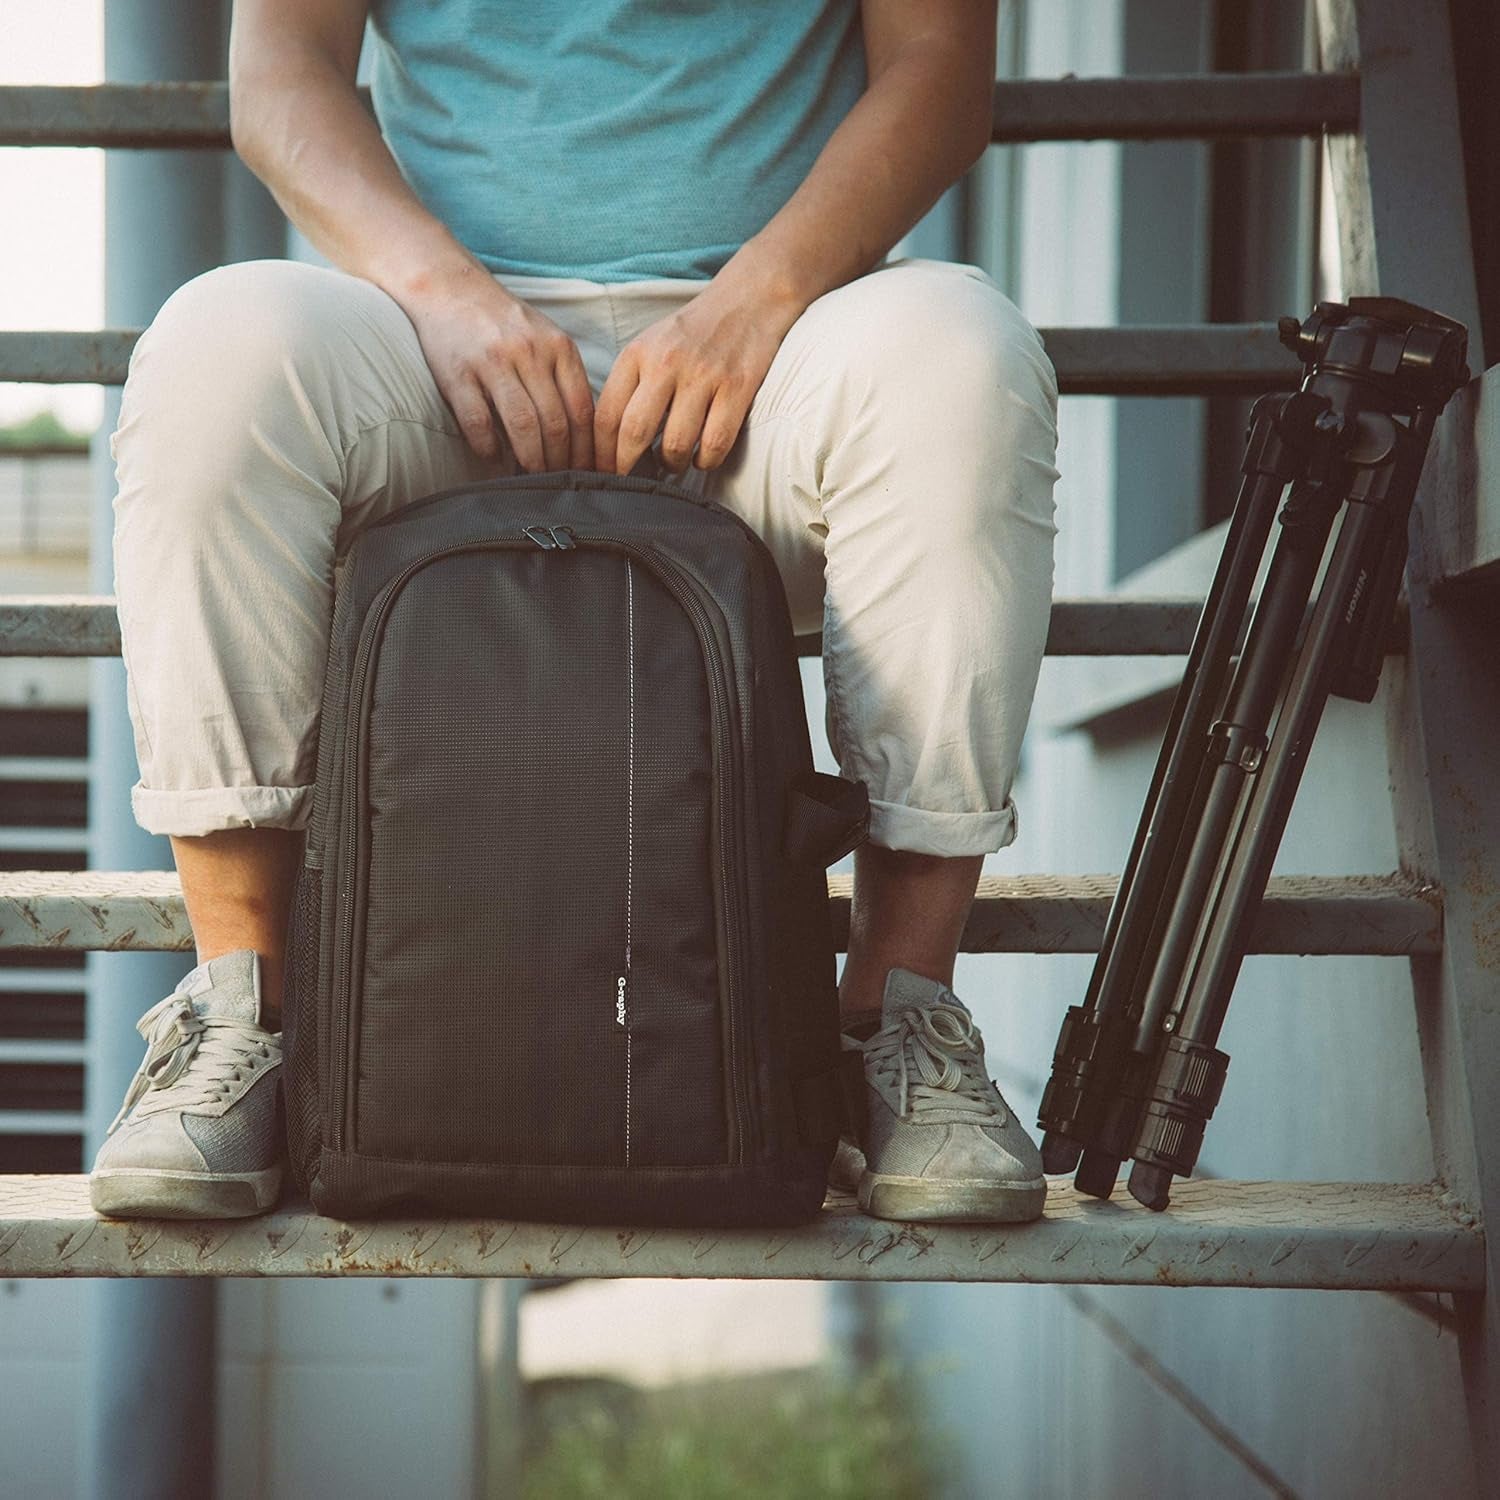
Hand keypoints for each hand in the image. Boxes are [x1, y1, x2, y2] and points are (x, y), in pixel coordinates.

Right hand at [397, 261, 594, 471]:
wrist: (448, 287)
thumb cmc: (503, 323)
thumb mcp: (545, 338)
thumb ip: (564, 377)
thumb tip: (586, 434)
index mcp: (557, 346)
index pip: (582, 409)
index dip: (587, 448)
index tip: (588, 472)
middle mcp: (528, 352)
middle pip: (556, 422)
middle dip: (561, 461)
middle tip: (560, 482)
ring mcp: (492, 362)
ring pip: (522, 425)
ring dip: (531, 460)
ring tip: (533, 478)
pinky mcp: (457, 373)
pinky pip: (478, 422)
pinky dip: (489, 449)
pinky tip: (494, 461)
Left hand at [594, 273, 804, 476]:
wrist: (748, 299)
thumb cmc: (693, 333)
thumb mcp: (650, 346)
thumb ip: (630, 386)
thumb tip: (611, 442)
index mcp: (637, 354)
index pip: (606, 415)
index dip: (600, 453)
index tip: (602, 473)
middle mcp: (666, 363)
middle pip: (634, 433)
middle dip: (628, 468)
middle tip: (631, 483)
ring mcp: (703, 375)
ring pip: (676, 444)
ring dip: (672, 465)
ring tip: (674, 463)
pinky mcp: (737, 387)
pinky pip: (715, 443)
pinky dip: (706, 460)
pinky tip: (704, 457)